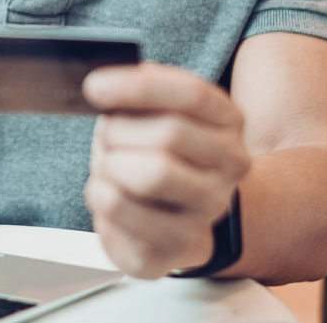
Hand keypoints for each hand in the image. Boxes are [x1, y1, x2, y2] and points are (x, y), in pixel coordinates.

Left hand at [81, 63, 250, 278]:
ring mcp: (211, 207)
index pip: (191, 95)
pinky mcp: (178, 242)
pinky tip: (106, 192)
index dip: (138, 88)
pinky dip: (99, 193)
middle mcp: (232, 164)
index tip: (94, 86)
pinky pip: (122, 208)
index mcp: (228, 121)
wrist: (170, 221)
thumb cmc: (154, 156)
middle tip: (107, 138)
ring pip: (153, 174)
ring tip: (109, 165)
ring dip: (112, 163)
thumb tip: (105, 84)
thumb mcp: (151, 114)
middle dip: (121, 131)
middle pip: (171, 134)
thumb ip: (139, 93)